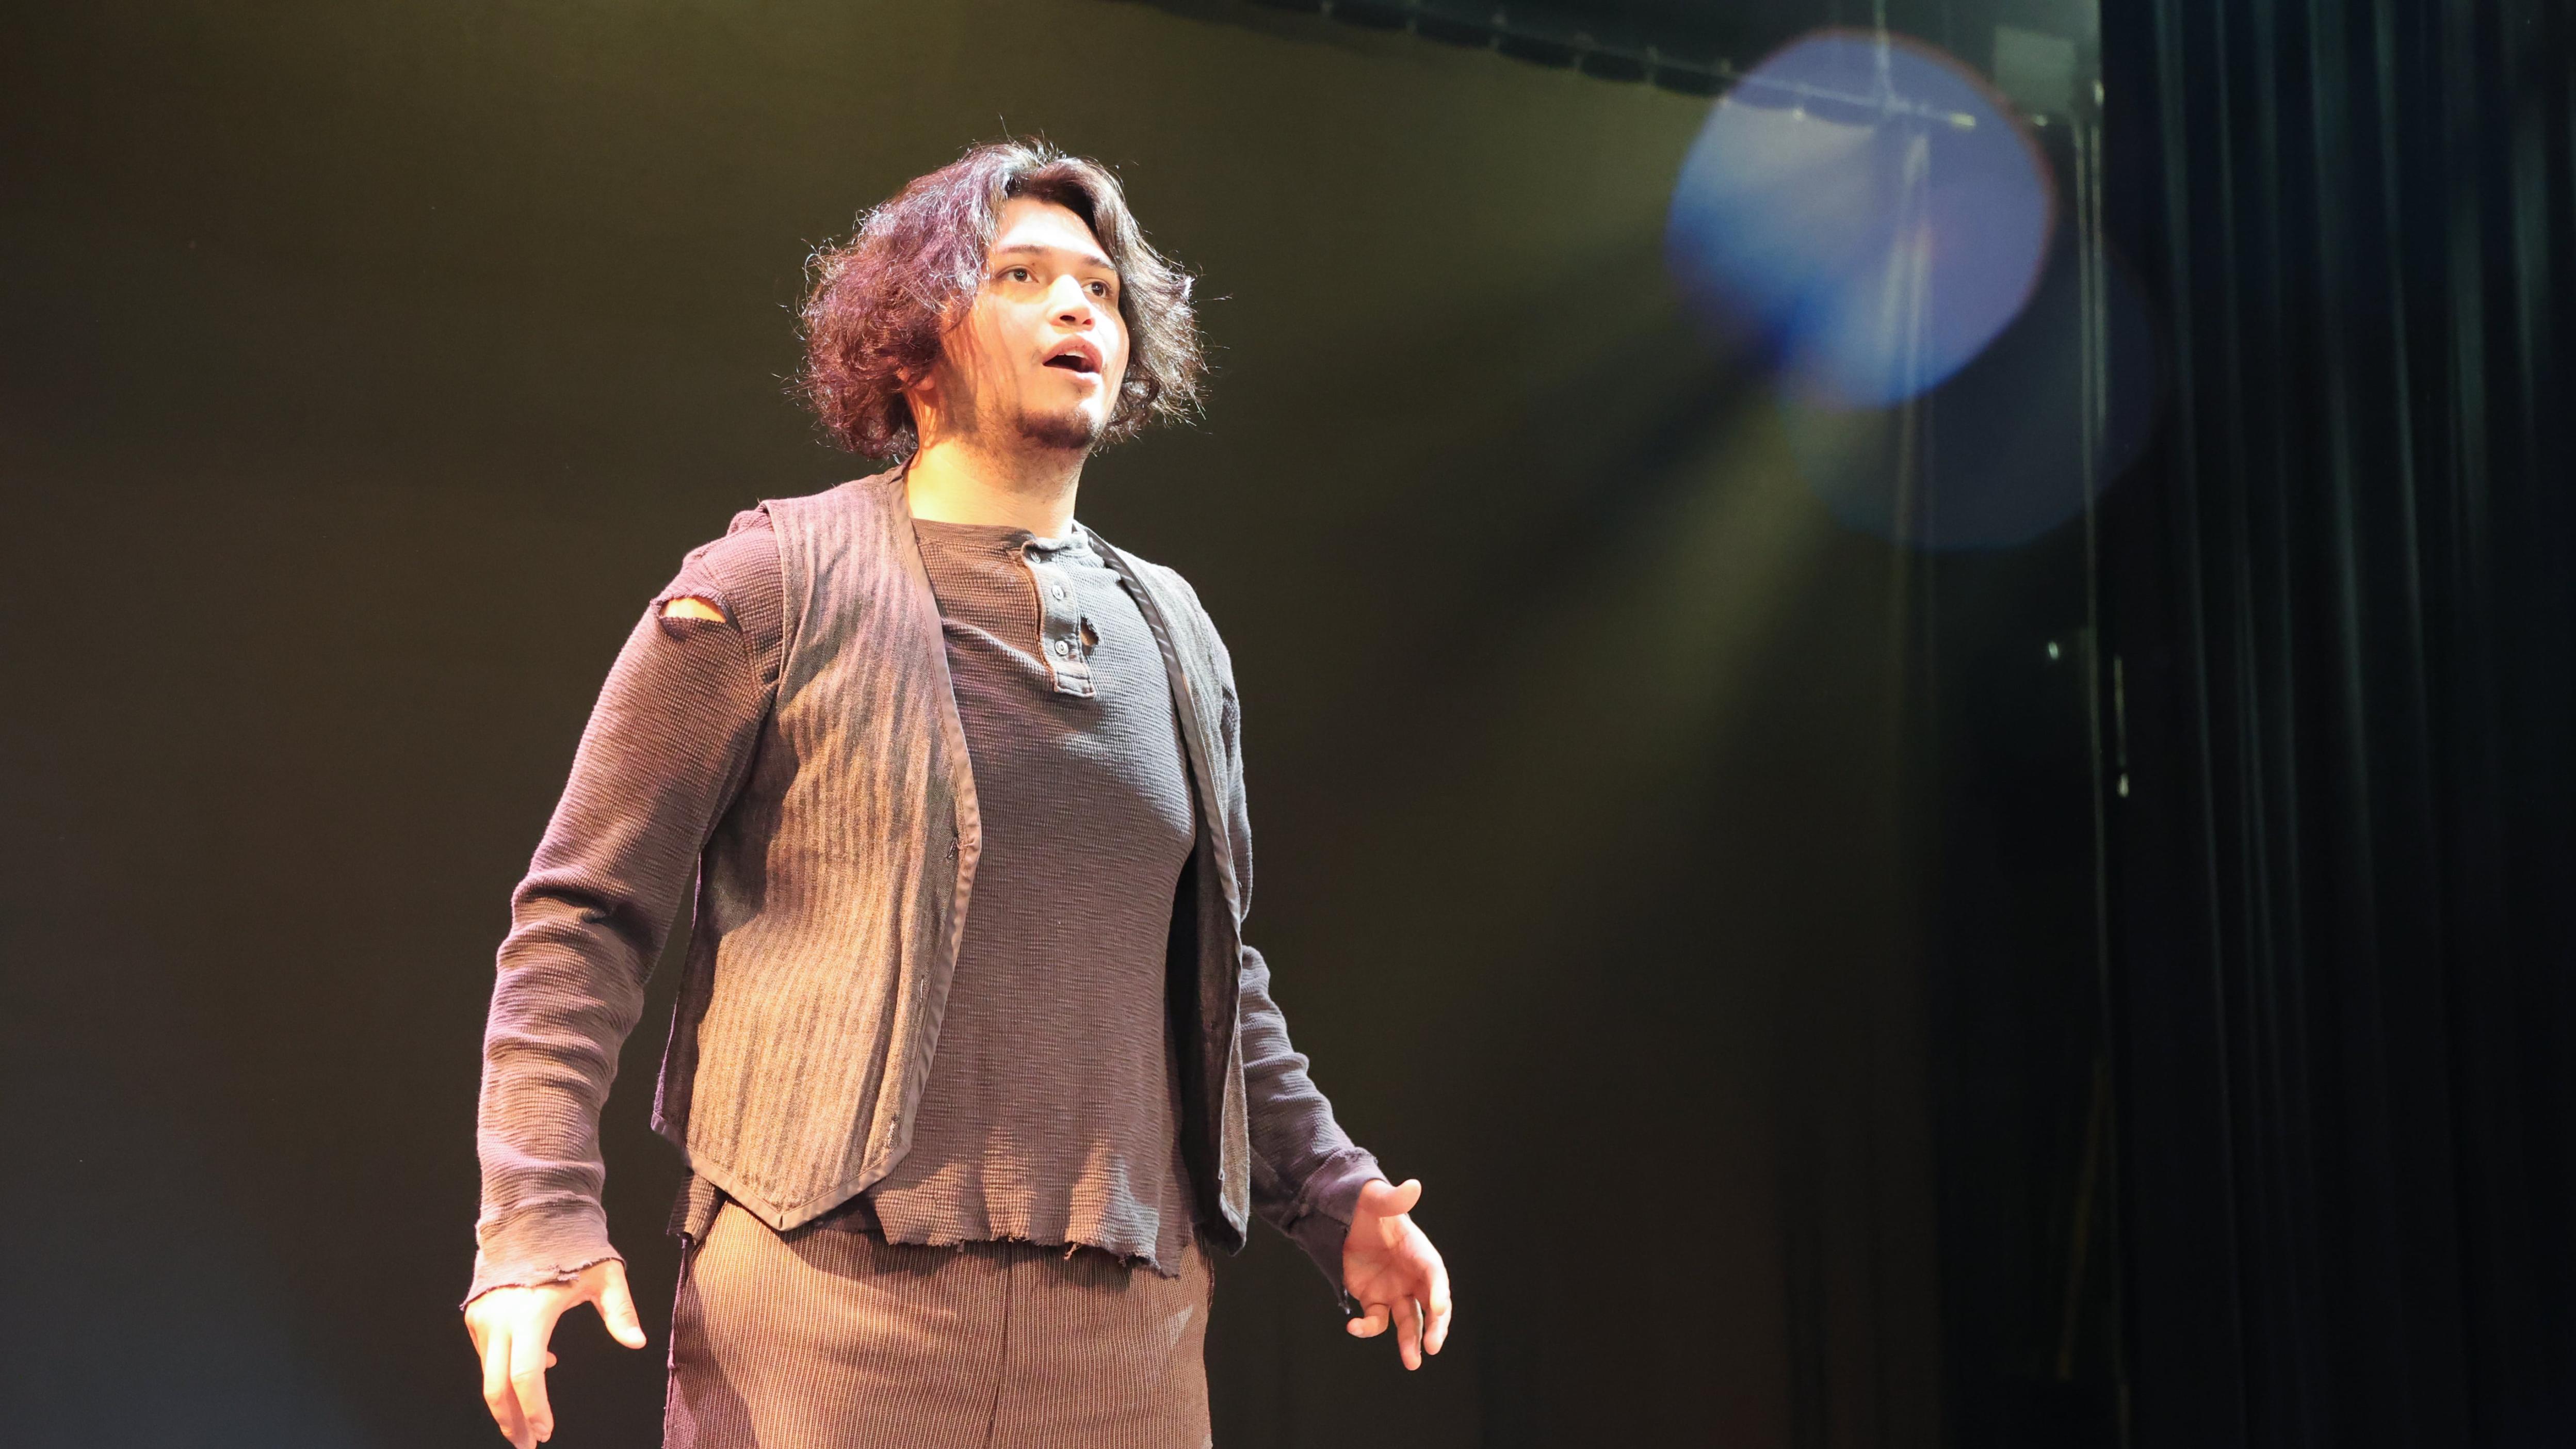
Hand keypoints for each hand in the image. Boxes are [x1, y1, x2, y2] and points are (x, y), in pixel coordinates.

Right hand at [463, 1257, 646, 1446]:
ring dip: (507, 1403)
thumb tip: (637, 1343)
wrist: (531, 1215)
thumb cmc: (573, 1245)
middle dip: (512, 1421)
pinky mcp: (475, 1315)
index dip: (536, 1409)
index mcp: (532, 1312)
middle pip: (497, 1387)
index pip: (527, 1375)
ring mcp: (483, 1318)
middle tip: (529, 1443)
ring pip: (488, 1375)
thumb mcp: (606, 1274)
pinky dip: (504, 1374)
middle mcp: (501, 1318)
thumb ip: (620, 1311)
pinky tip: (535, 1371)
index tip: (547, 1432)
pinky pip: (487, 1357)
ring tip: (530, 1420)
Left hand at [1341, 1177, 1452, 1369]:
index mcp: (1420, 1252)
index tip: (1438, 1308)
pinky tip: (1353, 1327)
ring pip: (1408, 1322)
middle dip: (1435, 1327)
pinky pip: (1375, 1321)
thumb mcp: (1378, 1199)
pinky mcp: (1374, 1300)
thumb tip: (1412, 1186)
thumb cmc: (1370, 1206)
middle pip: (1430, 1306)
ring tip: (1413, 1362)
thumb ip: (1394, 1198)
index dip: (1438, 1291)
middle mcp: (1412, 1276)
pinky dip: (1367, 1328)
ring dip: (1410, 1342)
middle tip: (1434, 1346)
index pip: (1434, 1274)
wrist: (1346, 1217)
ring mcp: (1394, 1290)